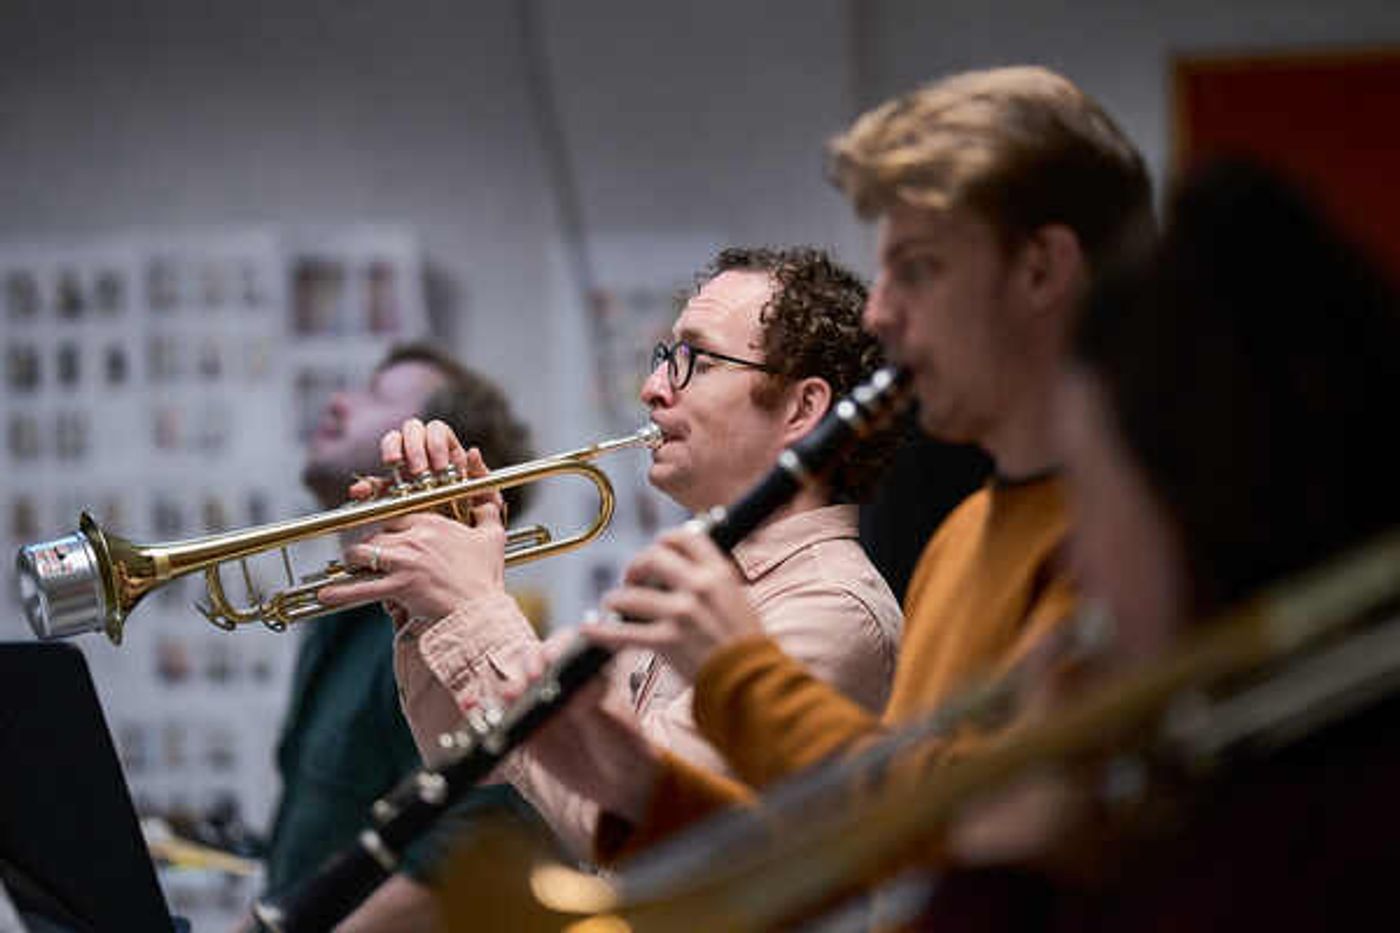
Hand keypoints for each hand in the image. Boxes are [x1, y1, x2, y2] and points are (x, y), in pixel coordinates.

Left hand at [321, 418, 509, 623]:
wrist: (481, 611)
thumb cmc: (486, 576)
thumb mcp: (492, 535)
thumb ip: (486, 503)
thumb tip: (480, 459)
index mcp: (432, 522)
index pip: (394, 514)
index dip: (384, 525)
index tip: (380, 533)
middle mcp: (415, 537)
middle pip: (374, 532)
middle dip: (367, 543)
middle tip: (363, 555)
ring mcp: (405, 561)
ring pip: (362, 552)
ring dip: (353, 561)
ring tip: (350, 568)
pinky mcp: (399, 586)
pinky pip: (361, 587)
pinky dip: (340, 592)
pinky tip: (326, 595)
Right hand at [496, 633, 660, 822]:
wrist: (620, 783)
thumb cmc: (625, 744)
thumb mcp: (614, 722)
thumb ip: (594, 705)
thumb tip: (579, 689)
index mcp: (585, 671)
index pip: (563, 647)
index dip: (551, 650)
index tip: (546, 664)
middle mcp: (559, 683)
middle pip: (531, 663)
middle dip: (522, 670)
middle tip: (522, 687)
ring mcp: (540, 706)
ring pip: (512, 689)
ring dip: (501, 691)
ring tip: (499, 699)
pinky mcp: (527, 733)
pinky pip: (502, 721)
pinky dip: (485, 714)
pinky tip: (473, 708)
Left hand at [587, 526, 761, 679]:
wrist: (752, 680)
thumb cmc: (745, 643)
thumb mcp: (737, 597)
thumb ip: (710, 580)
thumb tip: (681, 568)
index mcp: (718, 572)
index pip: (685, 536)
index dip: (664, 540)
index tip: (656, 549)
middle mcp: (698, 587)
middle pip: (651, 557)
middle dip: (635, 566)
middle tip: (631, 579)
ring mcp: (680, 613)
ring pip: (630, 595)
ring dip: (616, 599)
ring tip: (614, 605)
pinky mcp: (666, 641)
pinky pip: (622, 634)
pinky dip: (601, 632)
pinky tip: (590, 630)